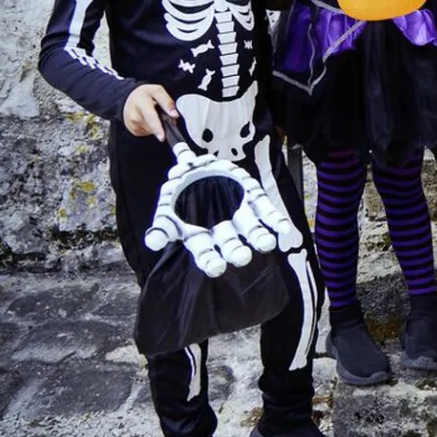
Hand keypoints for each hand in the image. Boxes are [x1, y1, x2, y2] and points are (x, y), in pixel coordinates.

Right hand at [123, 84, 175, 138]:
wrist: (129, 99)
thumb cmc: (145, 95)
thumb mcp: (157, 91)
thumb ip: (167, 102)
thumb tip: (174, 115)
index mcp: (140, 102)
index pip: (151, 117)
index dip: (157, 128)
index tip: (162, 137)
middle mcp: (134, 116)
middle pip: (153, 127)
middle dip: (162, 127)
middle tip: (165, 118)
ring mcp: (133, 125)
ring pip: (153, 131)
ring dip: (159, 125)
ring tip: (155, 115)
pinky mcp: (134, 131)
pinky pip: (149, 132)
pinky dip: (153, 128)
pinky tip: (150, 120)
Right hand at [145, 153, 300, 276]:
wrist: (196, 168)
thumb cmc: (179, 193)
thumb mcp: (166, 207)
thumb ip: (162, 225)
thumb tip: (152, 243)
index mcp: (199, 235)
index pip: (204, 253)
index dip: (210, 260)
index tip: (216, 268)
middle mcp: (222, 229)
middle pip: (230, 245)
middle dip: (236, 251)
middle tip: (242, 257)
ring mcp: (240, 215)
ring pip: (251, 230)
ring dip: (259, 237)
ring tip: (266, 243)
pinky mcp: (253, 200)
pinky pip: (267, 211)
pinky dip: (276, 219)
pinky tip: (284, 228)